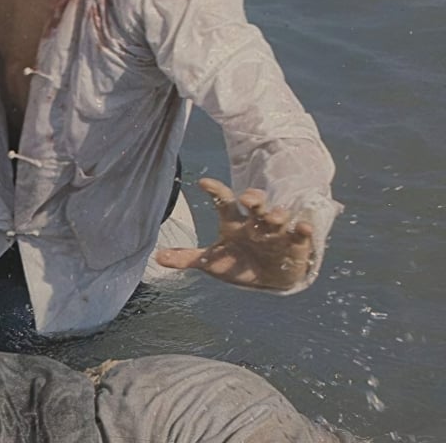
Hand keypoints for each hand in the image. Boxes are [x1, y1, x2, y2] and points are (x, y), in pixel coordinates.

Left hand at [155, 177, 314, 290]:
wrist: (268, 279)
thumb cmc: (237, 263)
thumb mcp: (212, 262)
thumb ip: (186, 258)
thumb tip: (157, 257)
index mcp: (233, 223)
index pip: (224, 202)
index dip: (215, 191)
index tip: (203, 182)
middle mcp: (255, 222)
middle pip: (255, 203)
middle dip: (253, 198)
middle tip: (248, 198)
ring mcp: (276, 231)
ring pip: (277, 216)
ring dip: (276, 214)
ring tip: (274, 215)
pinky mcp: (296, 243)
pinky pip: (300, 234)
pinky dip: (302, 230)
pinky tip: (303, 227)